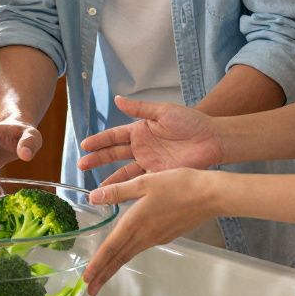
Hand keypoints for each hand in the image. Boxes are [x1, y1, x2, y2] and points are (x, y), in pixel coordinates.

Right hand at [78, 96, 222, 185]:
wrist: (212, 139)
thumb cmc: (191, 122)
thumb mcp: (163, 111)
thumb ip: (139, 108)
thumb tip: (117, 99)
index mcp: (140, 130)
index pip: (114, 136)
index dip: (99, 141)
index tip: (84, 145)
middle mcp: (142, 147)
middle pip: (114, 154)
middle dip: (97, 160)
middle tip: (81, 165)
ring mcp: (149, 163)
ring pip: (124, 172)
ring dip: (110, 179)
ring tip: (95, 189)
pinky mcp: (159, 175)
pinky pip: (140, 183)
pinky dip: (128, 190)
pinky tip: (117, 196)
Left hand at [82, 168, 212, 295]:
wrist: (210, 196)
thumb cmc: (179, 185)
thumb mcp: (144, 183)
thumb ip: (118, 191)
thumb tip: (93, 197)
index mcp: (135, 222)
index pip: (111, 249)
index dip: (97, 265)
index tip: (86, 280)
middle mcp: (145, 235)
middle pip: (119, 258)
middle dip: (103, 274)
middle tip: (91, 289)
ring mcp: (157, 237)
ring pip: (130, 254)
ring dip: (115, 266)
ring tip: (103, 275)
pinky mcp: (167, 235)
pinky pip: (142, 247)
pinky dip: (129, 254)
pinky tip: (126, 251)